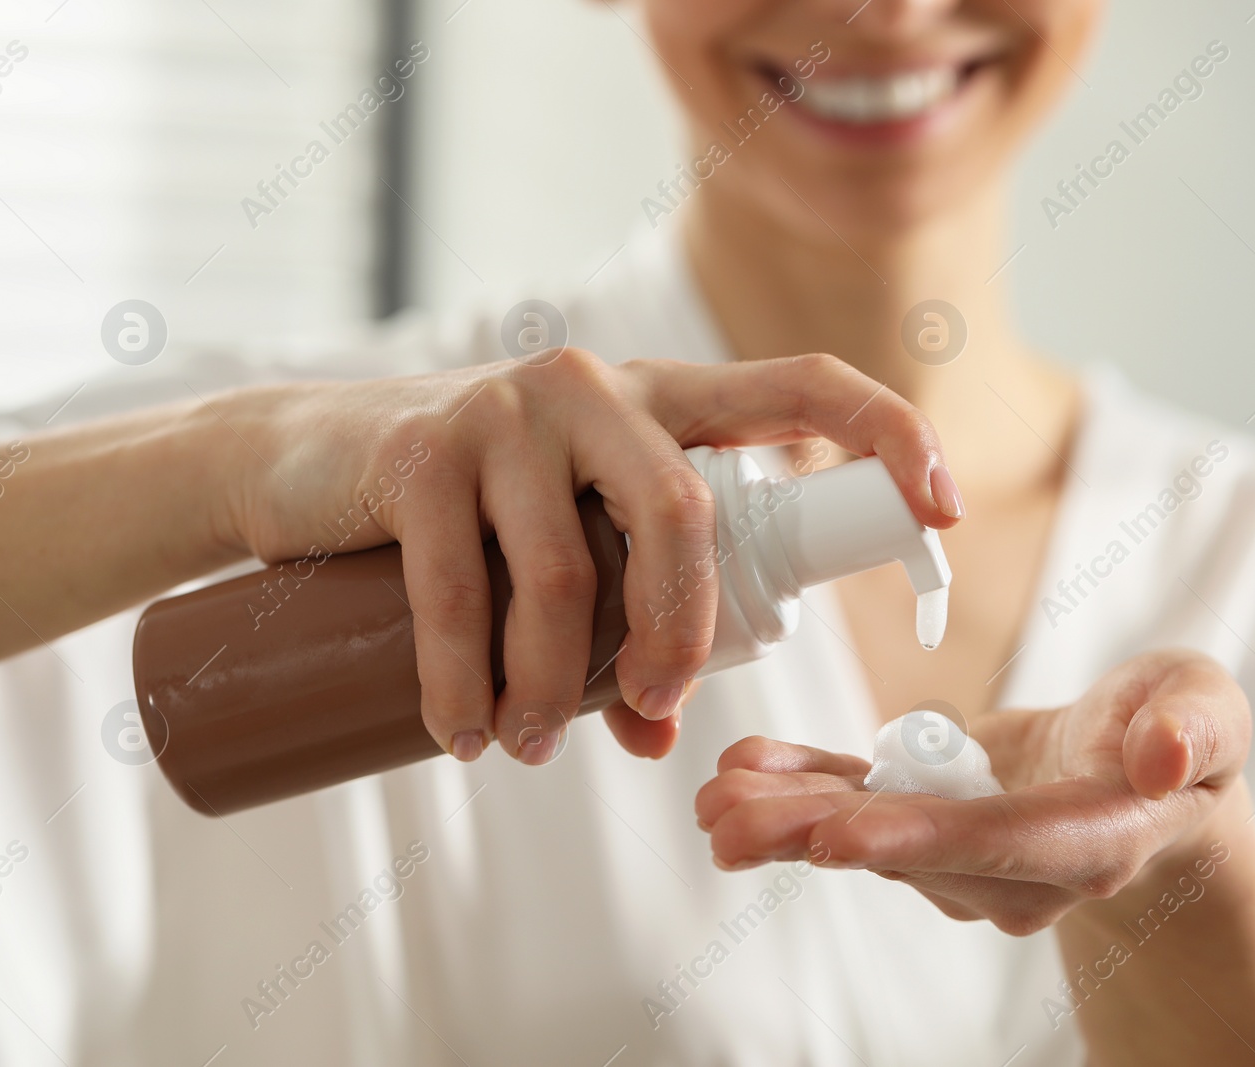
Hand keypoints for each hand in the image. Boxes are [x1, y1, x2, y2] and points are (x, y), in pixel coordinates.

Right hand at [217, 350, 959, 764]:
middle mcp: (596, 386)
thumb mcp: (569, 549)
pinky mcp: (422, 453)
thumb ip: (622, 617)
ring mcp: (504, 411)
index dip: (886, 434)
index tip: (944, 510)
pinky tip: (466, 737)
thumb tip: (652, 728)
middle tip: (648, 716)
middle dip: (680, 640)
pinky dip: (469, 688)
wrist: (309, 461)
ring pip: (568, 577)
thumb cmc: (472, 517)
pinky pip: (462, 596)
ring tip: (530, 748)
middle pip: (683, 516)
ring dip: (559, 692)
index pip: (800, 386)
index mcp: (663, 400)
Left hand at [694, 649, 1249, 932]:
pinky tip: (746, 773)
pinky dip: (803, 787)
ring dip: (790, 816)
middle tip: (730, 827)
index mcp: (1093, 838)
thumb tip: (1164, 758)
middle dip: (818, 837)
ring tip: (716, 799)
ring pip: (871, 834)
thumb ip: (1195, 728)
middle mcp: (1019, 867)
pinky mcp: (931, 818)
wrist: (1148, 772)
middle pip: (912, 851)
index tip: (841, 838)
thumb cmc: (1181, 732)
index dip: (921, 839)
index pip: (1004, 844)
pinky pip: (860, 804)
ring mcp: (967, 853)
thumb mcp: (1210, 709)